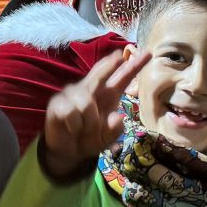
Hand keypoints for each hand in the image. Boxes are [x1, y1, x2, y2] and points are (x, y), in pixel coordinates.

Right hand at [39, 46, 148, 178]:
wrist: (68, 152)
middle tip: (118, 58)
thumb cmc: (89, 140)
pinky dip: (75, 125)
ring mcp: (73, 94)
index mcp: (108, 95)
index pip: (123, 78)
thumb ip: (114, 130)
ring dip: (89, 123)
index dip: (134, 66)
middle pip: (101, 73)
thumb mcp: (106, 139)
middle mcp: (91, 90)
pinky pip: (72, 112)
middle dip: (109, 66)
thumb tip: (118, 117)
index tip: (148, 54)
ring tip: (84, 130)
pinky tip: (71, 127)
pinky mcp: (58, 102)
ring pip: (87, 103)